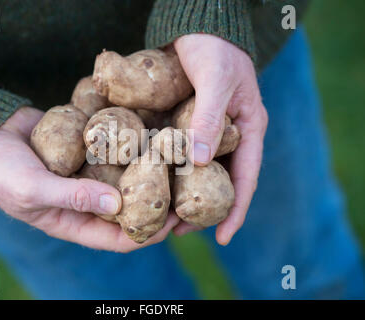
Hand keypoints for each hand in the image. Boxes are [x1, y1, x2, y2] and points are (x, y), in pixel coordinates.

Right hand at [0, 106, 178, 251]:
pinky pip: (116, 150)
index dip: (149, 233)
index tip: (175, 221)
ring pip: (128, 176)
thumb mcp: (32, 189)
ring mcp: (91, 173)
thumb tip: (118, 203)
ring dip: (150, 170)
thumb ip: (73, 196)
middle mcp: (89, 200)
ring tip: (177, 157)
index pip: (120, 237)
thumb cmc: (1, 171)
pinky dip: (132, 144)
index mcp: (76, 222)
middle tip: (186, 187)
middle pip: (132, 206)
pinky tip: (153, 131)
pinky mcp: (91, 150)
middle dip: (158, 200)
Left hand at [173, 34, 267, 244]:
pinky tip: (151, 183)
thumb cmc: (214, 49)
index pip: (246, 178)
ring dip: (181, 194)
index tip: (223, 238)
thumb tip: (201, 160)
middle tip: (178, 232)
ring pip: (196, 172)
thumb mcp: (216, 81)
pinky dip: (168, 171)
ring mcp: (206, 132)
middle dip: (202, 209)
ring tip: (161, 216)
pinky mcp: (186, 125)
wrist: (197, 28)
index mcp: (248, 130)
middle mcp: (228, 136)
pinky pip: (178, 154)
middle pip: (218, 182)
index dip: (236, 210)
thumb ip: (210, 118)